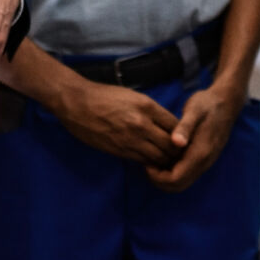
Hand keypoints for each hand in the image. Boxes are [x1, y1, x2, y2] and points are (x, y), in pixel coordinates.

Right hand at [53, 78, 181, 163]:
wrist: (77, 103)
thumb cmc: (105, 96)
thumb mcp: (133, 97)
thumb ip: (151, 111)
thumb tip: (168, 126)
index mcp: (147, 106)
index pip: (176, 126)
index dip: (182, 134)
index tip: (182, 138)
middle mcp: (142, 124)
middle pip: (172, 145)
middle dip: (177, 151)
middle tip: (178, 154)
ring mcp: (130, 139)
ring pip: (159, 157)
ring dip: (165, 160)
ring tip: (166, 160)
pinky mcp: (119, 150)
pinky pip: (142, 161)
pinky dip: (150, 163)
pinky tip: (151, 161)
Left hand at [147, 80, 244, 191]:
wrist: (226, 103)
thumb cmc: (207, 104)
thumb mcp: (194, 110)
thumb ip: (185, 127)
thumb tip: (176, 143)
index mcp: (200, 153)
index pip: (175, 179)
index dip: (158, 177)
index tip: (147, 163)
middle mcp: (204, 162)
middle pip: (178, 186)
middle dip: (159, 181)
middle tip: (147, 165)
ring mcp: (205, 162)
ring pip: (182, 182)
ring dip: (165, 177)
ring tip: (153, 161)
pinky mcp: (204, 159)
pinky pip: (186, 174)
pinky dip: (172, 172)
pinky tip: (164, 156)